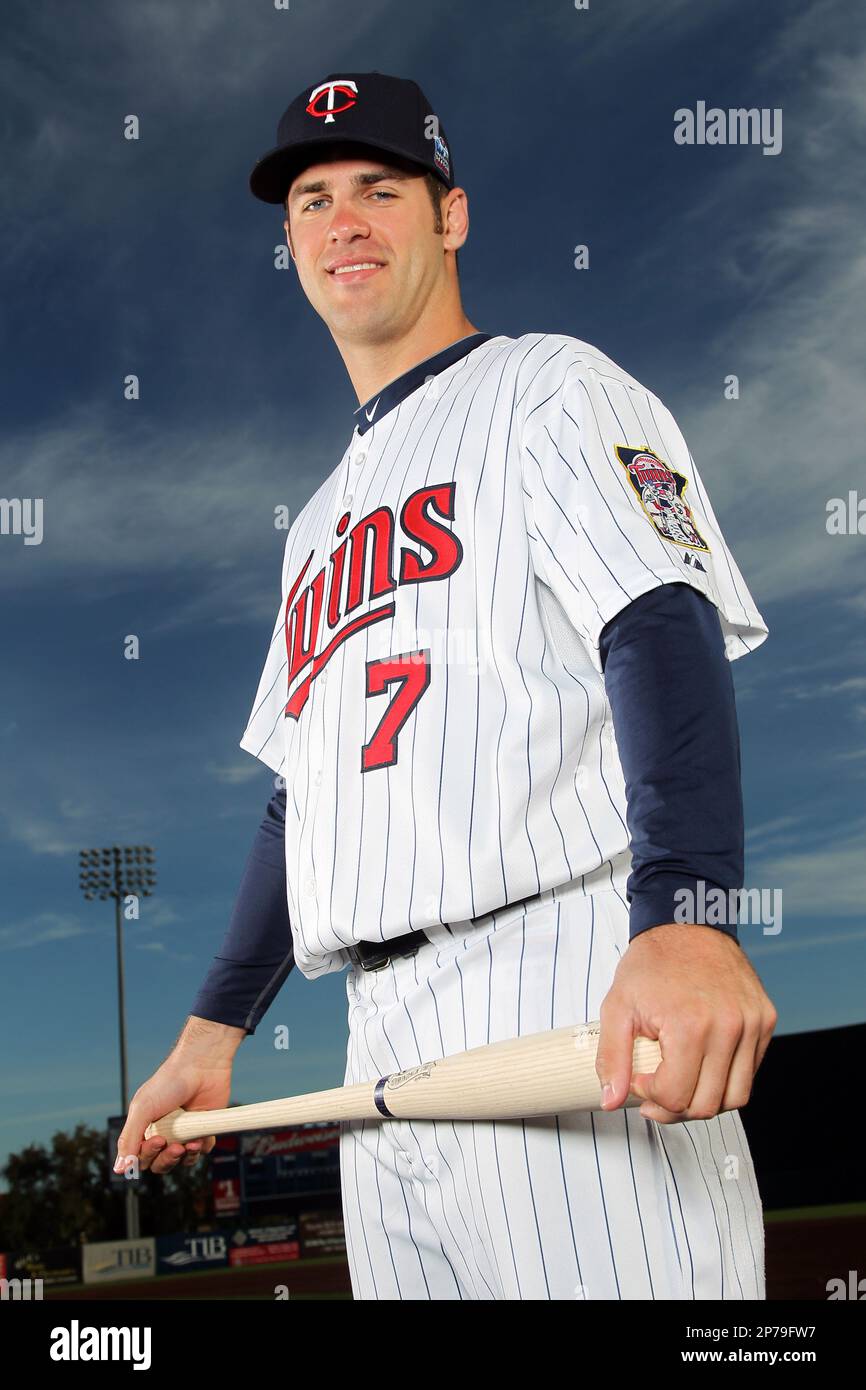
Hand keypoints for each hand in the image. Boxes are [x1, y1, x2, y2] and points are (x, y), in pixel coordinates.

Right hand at [115, 1017, 244, 1176]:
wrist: (201, 1065)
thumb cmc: (169, 1082)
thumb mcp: (142, 1109)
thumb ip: (129, 1139)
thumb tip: (119, 1169)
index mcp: (145, 1127)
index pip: (142, 1157)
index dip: (148, 1155)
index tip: (158, 1140)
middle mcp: (164, 1132)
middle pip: (161, 1164)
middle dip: (167, 1159)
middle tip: (176, 1146)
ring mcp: (184, 1131)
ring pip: (182, 1161)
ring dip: (185, 1157)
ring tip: (191, 1143)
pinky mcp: (203, 1129)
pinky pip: (202, 1150)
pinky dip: (201, 1148)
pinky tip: (201, 1137)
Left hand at [595, 923, 776, 1123]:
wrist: (687, 923)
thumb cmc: (654, 962)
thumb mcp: (617, 1006)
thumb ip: (612, 1058)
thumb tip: (611, 1099)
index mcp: (691, 1025)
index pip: (676, 1096)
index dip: (651, 1097)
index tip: (639, 1079)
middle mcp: (729, 1028)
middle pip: (708, 1105)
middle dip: (675, 1107)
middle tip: (656, 1090)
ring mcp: (752, 1024)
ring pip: (736, 1097)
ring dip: (704, 1099)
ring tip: (680, 1081)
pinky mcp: (765, 1020)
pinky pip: (750, 1072)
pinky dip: (726, 1078)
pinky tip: (701, 1063)